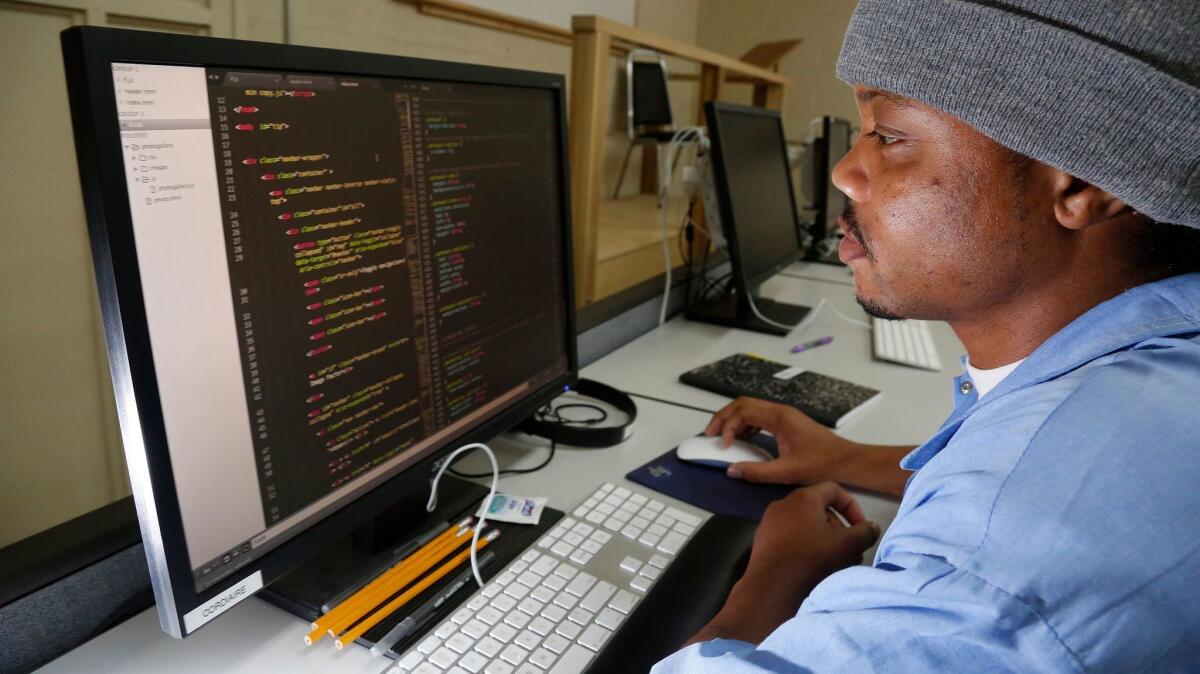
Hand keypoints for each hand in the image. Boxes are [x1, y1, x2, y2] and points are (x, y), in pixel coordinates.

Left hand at [686, 482, 879, 644]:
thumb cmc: (812, 557)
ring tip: (837, 564)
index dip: (852, 507)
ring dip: (825, 542)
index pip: (833, 490)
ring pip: (805, 528)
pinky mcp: (763, 542)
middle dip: (840, 530)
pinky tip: (815, 569)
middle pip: (819, 510)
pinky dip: (806, 549)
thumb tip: (872, 527)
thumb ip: (865, 532)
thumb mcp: (848, 544)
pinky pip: (790, 540)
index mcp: (803, 498)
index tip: (861, 528)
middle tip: (851, 551)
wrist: (772, 585)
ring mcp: (770, 524)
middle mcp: (783, 505)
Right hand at [704, 397, 856, 484]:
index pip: (743, 411)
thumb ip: (757, 472)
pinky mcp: (786, 423)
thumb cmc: (822, 464)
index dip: (727, 425)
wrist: (847, 461)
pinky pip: (759, 417)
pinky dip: (745, 426)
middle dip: (724, 417)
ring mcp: (784, 416)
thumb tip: (732, 470)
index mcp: (780, 417)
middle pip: (743, 404)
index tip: (723, 445)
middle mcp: (780, 411)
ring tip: (722, 437)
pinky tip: (742, 440)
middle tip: (709, 434)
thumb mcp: (787, 472)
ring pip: (750, 409)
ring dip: (734, 420)